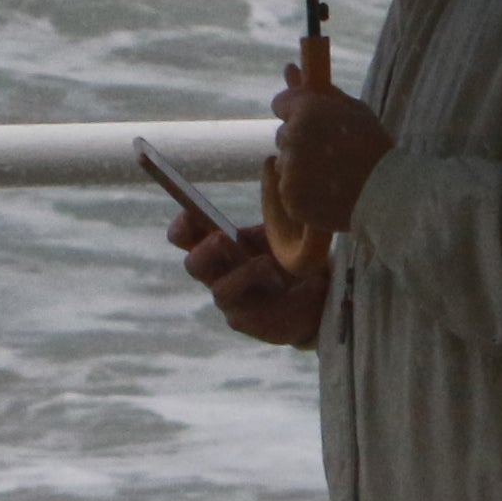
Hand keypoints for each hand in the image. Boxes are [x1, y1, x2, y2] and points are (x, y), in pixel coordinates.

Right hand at [170, 200, 328, 348]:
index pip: (185, 237)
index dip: (183, 226)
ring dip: (244, 274)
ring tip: (268, 263)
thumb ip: (271, 218)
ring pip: (222, 291)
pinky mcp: (252, 324)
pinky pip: (262, 312)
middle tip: (224, 238)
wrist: (318, 297)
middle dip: (206, 250)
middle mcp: (218, 276)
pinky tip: (313, 284)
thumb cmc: (290, 260)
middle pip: (194, 265)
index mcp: (219, 249)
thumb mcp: (280, 236)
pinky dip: (289, 297)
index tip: (194, 211)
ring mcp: (232, 303)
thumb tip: (279, 176)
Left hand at [270, 55, 393, 240]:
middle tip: (330, 153)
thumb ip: (319, 91)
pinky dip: (303, 195)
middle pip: (284, 136)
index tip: (312, 122)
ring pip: (285, 165)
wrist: (388, 192)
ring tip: (332, 177)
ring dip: (301, 169)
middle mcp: (293, 138)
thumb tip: (289, 68)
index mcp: (307, 111)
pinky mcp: (291, 199)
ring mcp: (290, 171)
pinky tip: (327, 194)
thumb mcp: (353, 110)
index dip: (297, 111)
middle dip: (300, 142)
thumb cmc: (374, 147)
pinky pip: (288, 192)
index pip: (281, 103)